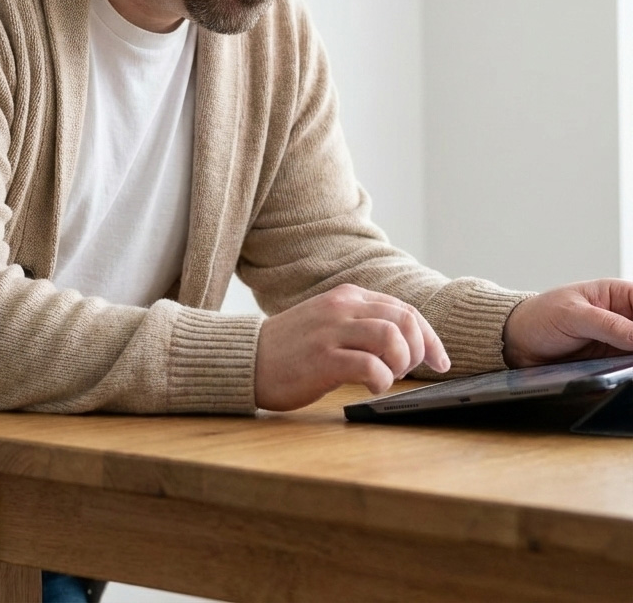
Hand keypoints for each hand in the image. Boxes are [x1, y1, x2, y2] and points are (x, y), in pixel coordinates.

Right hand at [254, 283, 449, 410]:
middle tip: (414, 372)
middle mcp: (341, 308)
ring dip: (401, 363)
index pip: (404, 308)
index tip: (438, 361)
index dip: (428, 336)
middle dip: (420, 350)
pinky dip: (382, 382)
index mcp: (346, 296)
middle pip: (404, 319)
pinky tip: (371, 388)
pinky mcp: (323, 359)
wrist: (247, 359)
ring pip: (392, 338)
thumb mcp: (328, 322)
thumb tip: (407, 342)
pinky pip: (371, 367)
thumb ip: (361, 322)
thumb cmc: (291, 348)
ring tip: (389, 377)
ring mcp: (331, 332)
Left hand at [502, 279, 632, 367]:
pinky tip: (625, 374)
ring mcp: (620, 341)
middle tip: (629, 355)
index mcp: (616, 294)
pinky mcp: (613, 362)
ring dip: (632, 361)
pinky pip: (630, 368)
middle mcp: (623, 317)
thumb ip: (607, 324)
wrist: (516, 342)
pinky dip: (629, 371)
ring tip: (624, 364)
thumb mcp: (572, 315)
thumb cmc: (538, 317)